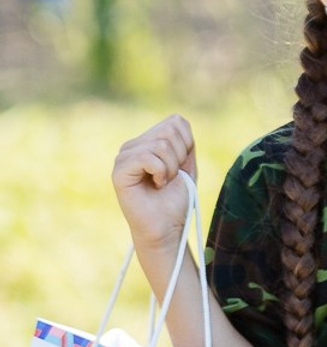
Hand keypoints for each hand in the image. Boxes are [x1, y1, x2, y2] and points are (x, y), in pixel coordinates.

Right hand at [112, 115, 198, 247]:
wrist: (168, 226)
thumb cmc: (177, 198)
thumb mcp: (186, 164)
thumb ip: (183, 141)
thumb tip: (177, 120)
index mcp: (147, 141)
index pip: (176, 121)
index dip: (188, 144)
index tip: (181, 166)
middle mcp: (132, 146)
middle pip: (169, 130)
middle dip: (180, 156)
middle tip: (171, 177)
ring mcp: (123, 157)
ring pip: (161, 144)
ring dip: (171, 168)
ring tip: (162, 182)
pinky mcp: (119, 171)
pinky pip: (148, 157)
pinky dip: (161, 172)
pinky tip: (156, 184)